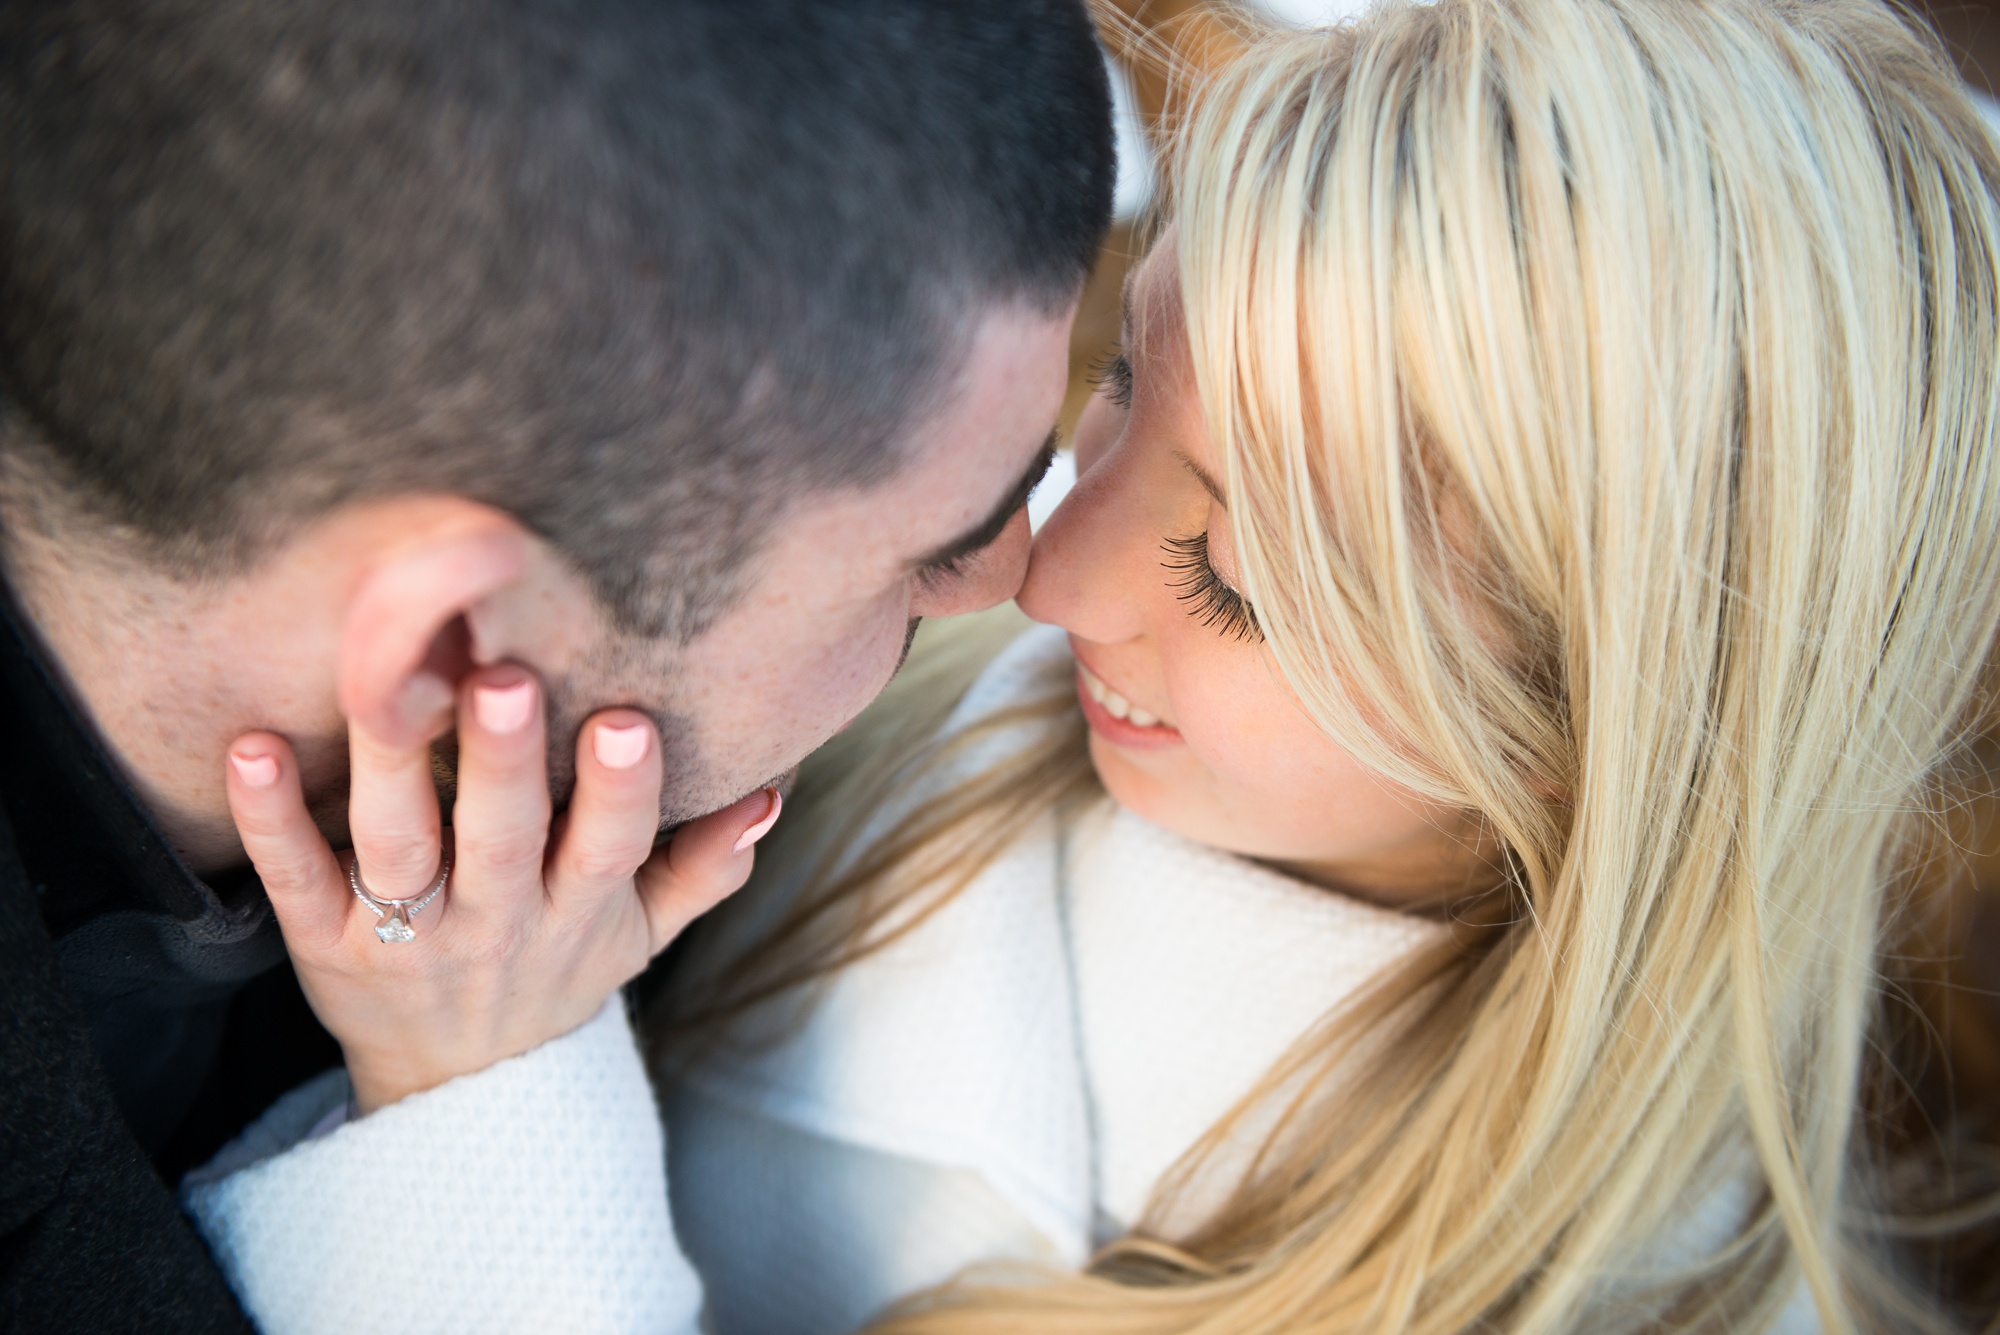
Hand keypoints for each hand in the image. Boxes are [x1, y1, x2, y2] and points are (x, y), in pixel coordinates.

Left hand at [222, 665, 780, 1112]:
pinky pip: (294, 877)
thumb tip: (772, 790)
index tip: (627, 721)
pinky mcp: (324, 941)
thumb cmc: (559, 974)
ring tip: (383, 686)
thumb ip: (707, 864)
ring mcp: (406, 935)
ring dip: (392, 769)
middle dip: (504, 761)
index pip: (610, 848)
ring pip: (399, 849)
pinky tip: (255, 748)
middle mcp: (496, 922)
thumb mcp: (644, 932)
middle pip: (501, 839)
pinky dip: (271, 818)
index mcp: (578, 912)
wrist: (458, 1084)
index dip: (620, 791)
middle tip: (504, 678)